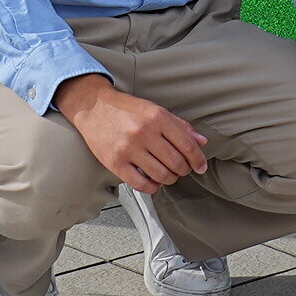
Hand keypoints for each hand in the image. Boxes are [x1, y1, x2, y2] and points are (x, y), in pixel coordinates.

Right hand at [56, 74, 206, 192]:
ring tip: (169, 175)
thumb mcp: (156, 110)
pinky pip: (141, 184)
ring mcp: (129, 149)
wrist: (94, 107)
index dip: (198, 159)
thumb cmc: (127, 109)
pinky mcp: (115, 163)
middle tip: (183, 170)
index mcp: (157, 117)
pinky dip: (153, 187)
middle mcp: (144, 132)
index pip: (187, 144)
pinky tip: (154, 182)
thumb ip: (180, 126)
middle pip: (176, 162)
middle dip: (184, 170)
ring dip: (170, 179)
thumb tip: (201, 142)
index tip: (201, 166)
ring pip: (161, 175)